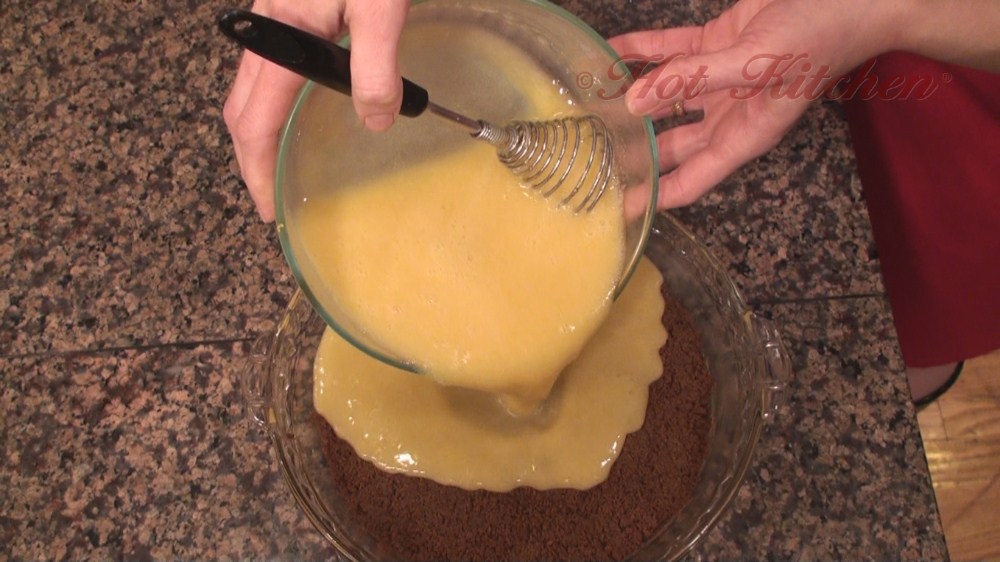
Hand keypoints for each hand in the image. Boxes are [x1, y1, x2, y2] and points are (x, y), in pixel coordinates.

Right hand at [223, 0, 408, 221]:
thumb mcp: (379, 11)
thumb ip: (376, 67)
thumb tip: (375, 122)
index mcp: (280, 38)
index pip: (255, 123)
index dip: (259, 171)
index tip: (269, 208)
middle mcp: (265, 30)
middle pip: (241, 110)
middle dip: (251, 160)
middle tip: (270, 197)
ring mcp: (271, 17)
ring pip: (249, 88)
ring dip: (258, 130)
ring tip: (278, 161)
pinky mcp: (285, 8)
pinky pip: (266, 66)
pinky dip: (271, 100)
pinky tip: (298, 107)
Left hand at [609, 0, 896, 208]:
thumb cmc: (819, 37)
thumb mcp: (754, 63)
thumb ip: (692, 79)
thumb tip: (635, 101)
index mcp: (743, 135)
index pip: (691, 182)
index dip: (655, 199)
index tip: (617, 212)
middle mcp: (729, 114)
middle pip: (669, 147)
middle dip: (633, 156)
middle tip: (591, 162)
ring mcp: (721, 79)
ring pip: (663, 98)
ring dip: (629, 100)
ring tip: (588, 107)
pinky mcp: (716, 43)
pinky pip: (669, 52)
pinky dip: (639, 51)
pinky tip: (609, 52)